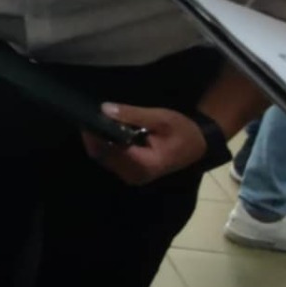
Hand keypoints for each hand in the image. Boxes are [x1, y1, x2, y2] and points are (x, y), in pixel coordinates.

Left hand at [84, 104, 206, 184]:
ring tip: (97, 121)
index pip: (110, 150)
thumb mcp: (160, 118)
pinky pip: (111, 160)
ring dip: (98, 141)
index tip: (87, 117)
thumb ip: (132, 114)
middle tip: (90, 116)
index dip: (96, 134)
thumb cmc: (182, 131)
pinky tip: (106, 131)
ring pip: (104, 159)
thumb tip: (104, 109)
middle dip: (94, 137)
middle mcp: (135, 175)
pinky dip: (106, 146)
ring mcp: (132, 177)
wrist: (198, 144)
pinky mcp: (131, 173)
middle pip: (103, 156)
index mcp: (144, 164)